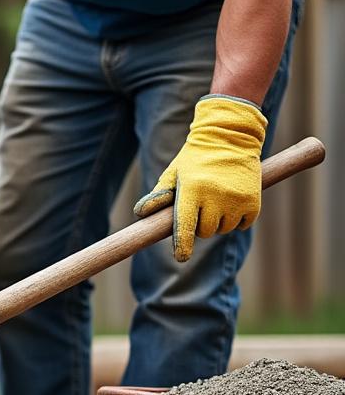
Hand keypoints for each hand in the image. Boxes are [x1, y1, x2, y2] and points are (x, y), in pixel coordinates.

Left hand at [134, 95, 267, 261]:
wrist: (231, 137)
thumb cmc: (195, 159)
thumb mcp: (174, 173)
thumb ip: (159, 195)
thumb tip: (140, 213)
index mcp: (193, 190)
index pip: (186, 225)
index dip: (183, 244)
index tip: (181, 258)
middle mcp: (216, 196)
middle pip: (204, 232)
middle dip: (200, 225)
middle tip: (201, 206)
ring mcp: (237, 200)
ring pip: (223, 230)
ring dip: (218, 222)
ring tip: (217, 201)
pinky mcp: (254, 202)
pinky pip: (243, 225)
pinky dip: (237, 220)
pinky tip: (233, 202)